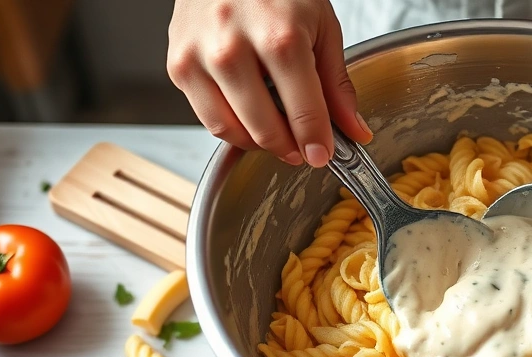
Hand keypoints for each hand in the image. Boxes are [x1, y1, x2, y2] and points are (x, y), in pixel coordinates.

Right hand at [166, 0, 372, 167]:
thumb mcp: (321, 26)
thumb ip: (337, 84)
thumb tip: (353, 131)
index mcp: (280, 38)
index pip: (304, 113)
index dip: (317, 144)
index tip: (323, 156)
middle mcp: (234, 49)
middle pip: (265, 129)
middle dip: (290, 149)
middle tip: (303, 147)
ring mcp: (200, 58)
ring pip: (231, 131)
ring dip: (259, 144)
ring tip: (278, 134)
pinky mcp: (178, 66)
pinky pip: (207, 118)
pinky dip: (232, 127)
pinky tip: (250, 114)